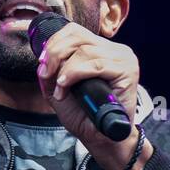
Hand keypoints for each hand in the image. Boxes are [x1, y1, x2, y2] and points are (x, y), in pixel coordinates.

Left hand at [35, 23, 150, 169]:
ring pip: (85, 51)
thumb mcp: (59, 88)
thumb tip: (43, 59)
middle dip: (55, 53)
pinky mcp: (127, 71)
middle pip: (78, 37)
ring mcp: (123, 59)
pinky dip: (75, 74)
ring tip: (60, 89)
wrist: (101, 138)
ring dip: (65, 70)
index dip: (55, 42)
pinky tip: (66, 87)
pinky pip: (96, 65)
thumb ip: (50, 72)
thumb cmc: (84, 114)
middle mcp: (115, 50)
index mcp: (102, 49)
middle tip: (46, 73)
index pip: (75, 31)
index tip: (42, 62)